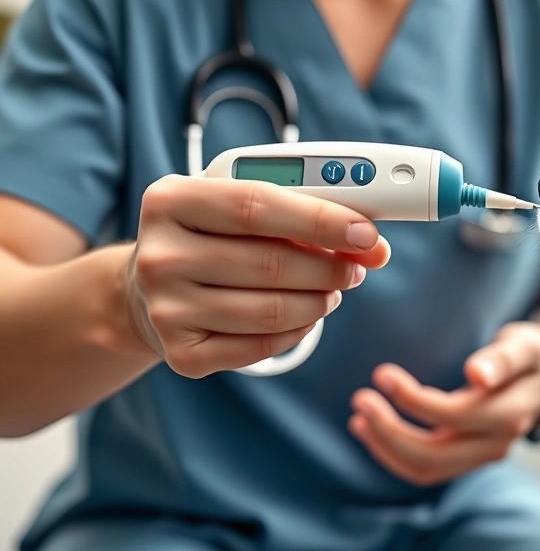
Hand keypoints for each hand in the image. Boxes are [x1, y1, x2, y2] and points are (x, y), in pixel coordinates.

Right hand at [125, 174, 390, 377]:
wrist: (149, 287)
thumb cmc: (213, 235)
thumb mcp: (244, 207)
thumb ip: (305, 212)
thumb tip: (374, 244)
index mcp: (171, 200)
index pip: (257, 206)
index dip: (320, 220)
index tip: (366, 232)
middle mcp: (159, 256)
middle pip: (271, 264)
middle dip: (330, 267)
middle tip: (357, 267)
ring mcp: (165, 309)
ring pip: (273, 311)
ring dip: (320, 301)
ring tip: (331, 291)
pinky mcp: (181, 354)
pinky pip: (262, 346)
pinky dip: (298, 330)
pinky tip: (304, 315)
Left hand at [348, 323, 539, 485]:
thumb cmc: (532, 355)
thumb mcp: (524, 345)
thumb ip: (502, 359)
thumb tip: (477, 374)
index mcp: (509, 413)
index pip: (453, 416)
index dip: (413, 400)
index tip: (382, 374)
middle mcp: (496, 443)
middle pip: (434, 455)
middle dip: (390, 431)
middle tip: (360, 399)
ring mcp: (482, 455)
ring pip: (426, 469)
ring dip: (386, 447)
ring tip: (359, 418)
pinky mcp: (468, 457)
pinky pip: (427, 468)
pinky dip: (394, 454)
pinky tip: (371, 430)